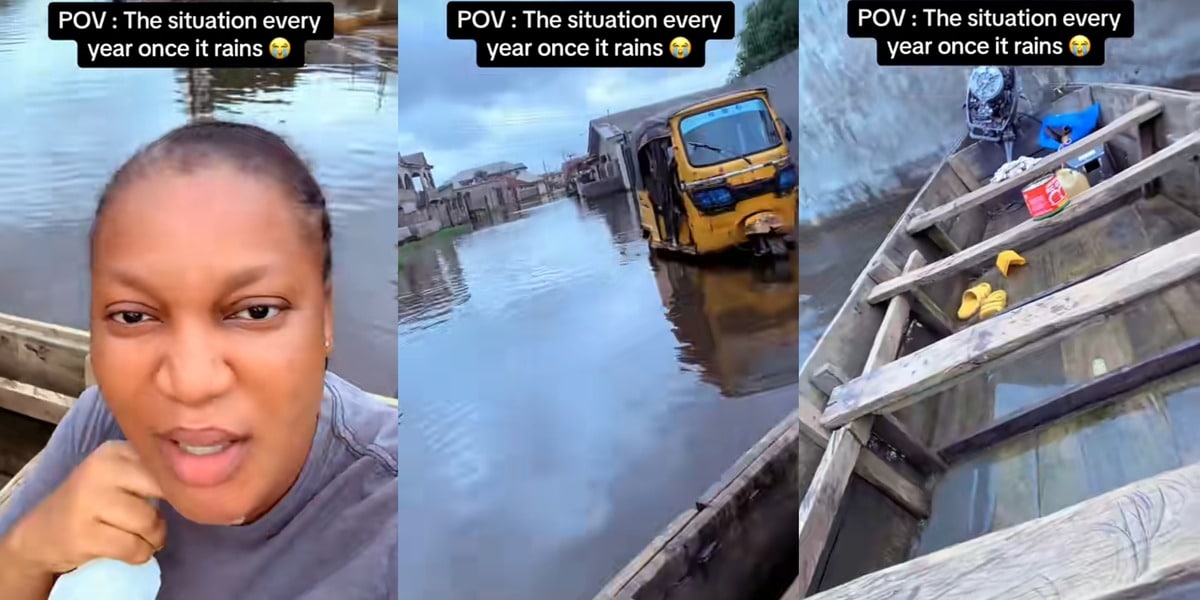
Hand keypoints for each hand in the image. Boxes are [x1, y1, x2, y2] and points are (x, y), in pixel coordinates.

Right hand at [3, 441, 164, 575]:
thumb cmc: (94, 504)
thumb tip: (199, 482)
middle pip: (162, 491)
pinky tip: (130, 549)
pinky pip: (134, 548)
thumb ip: (151, 472)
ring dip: (153, 538)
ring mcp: (88, 501)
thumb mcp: (119, 476)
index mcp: (114, 451)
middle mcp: (100, 470)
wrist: (43, 533)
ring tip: (141, 537)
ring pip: (149, 523)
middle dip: (165, 512)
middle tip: (155, 522)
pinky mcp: (83, 534)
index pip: (165, 463)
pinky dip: (140, 554)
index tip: (174, 496)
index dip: (178, 484)